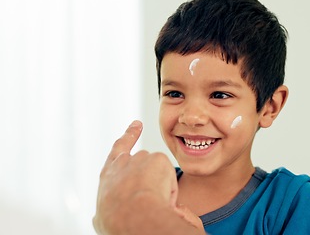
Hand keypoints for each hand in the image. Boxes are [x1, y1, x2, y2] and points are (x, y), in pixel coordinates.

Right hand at [93, 120, 204, 234]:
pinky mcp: (157, 159)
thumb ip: (104, 211)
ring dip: (161, 185)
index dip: (128, 136)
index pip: (118, 150)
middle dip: (151, 169)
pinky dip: (170, 187)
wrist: (132, 217)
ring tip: (154, 203)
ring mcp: (140, 159)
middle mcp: (123, 163)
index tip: (136, 124)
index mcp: (109, 176)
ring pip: (159, 172)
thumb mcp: (102, 219)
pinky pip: (170, 177)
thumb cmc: (117, 222)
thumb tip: (100, 217)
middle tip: (155, 179)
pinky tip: (162, 197)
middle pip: (143, 162)